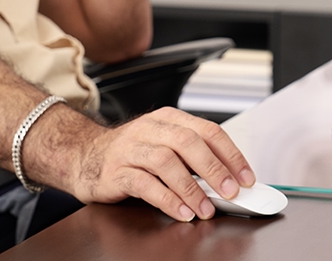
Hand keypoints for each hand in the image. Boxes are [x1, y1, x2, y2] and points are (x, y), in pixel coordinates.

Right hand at [75, 107, 255, 221]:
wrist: (85, 154)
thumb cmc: (132, 152)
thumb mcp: (164, 145)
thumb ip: (192, 158)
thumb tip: (229, 180)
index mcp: (169, 119)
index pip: (208, 130)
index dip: (230, 154)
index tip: (246, 177)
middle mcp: (151, 129)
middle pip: (188, 142)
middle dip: (214, 169)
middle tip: (231, 192)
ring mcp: (132, 148)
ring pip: (166, 161)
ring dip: (190, 187)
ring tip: (205, 208)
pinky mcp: (116, 170)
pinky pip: (144, 183)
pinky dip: (166, 198)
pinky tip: (180, 211)